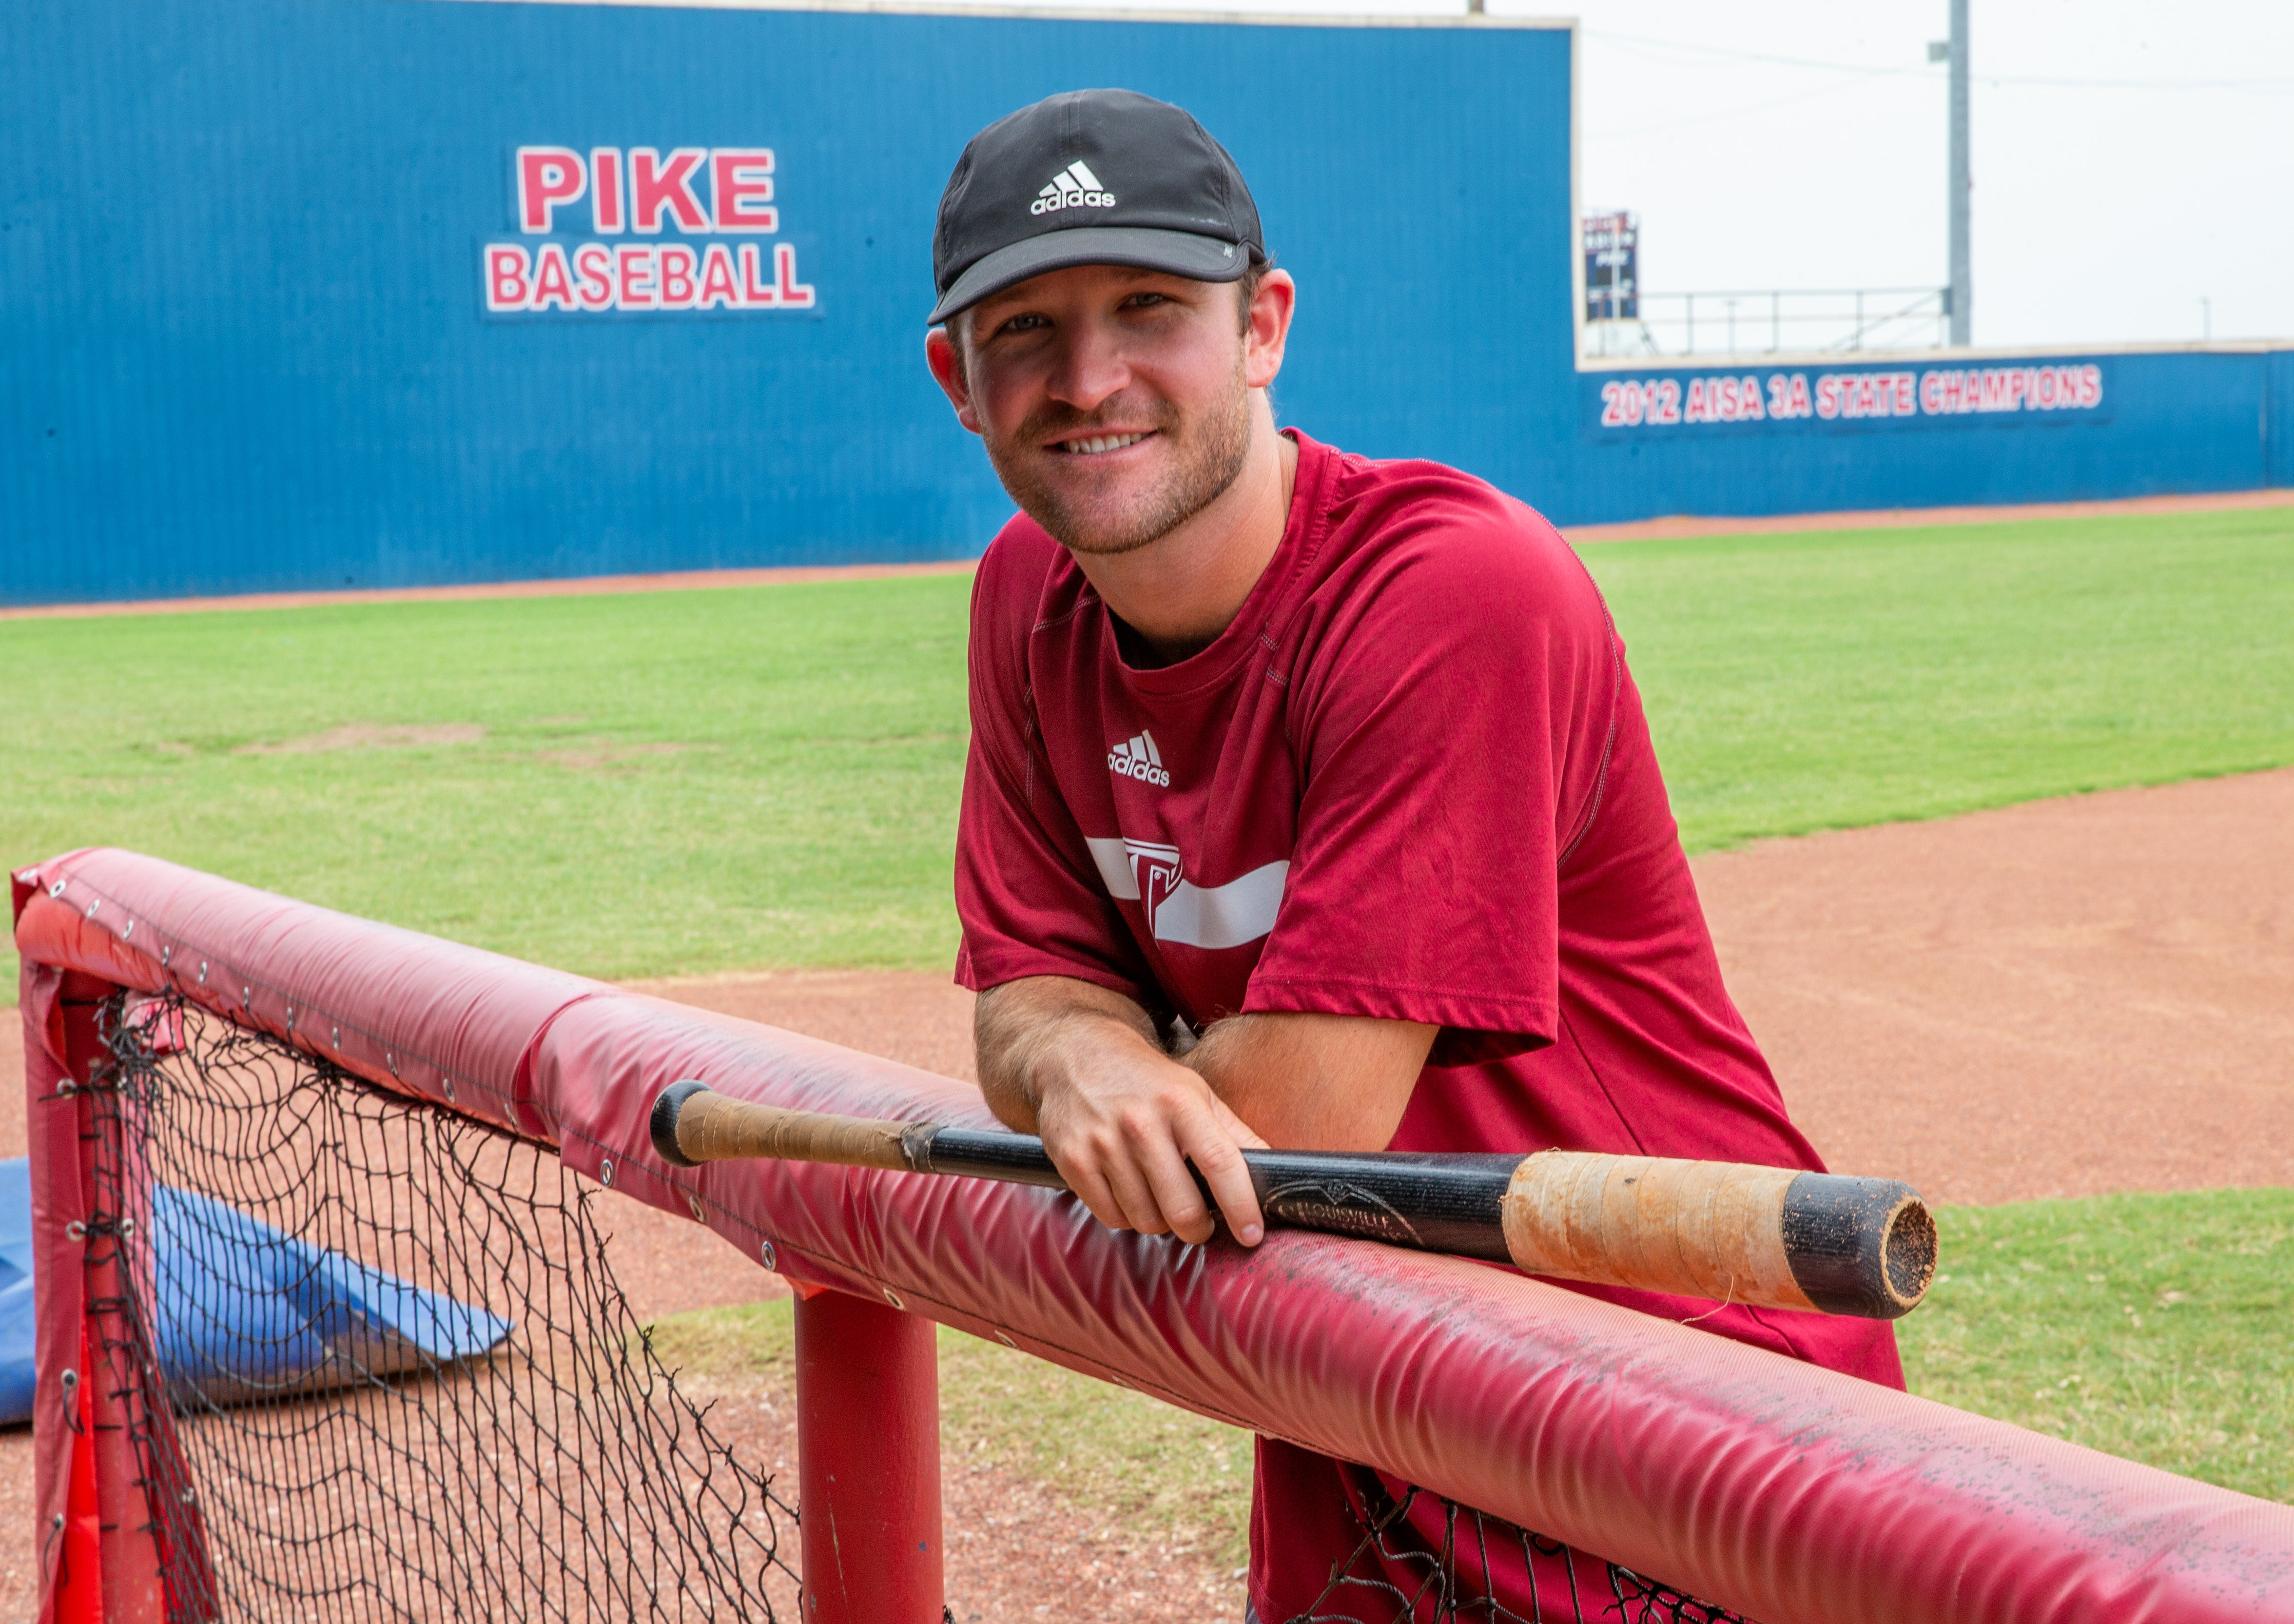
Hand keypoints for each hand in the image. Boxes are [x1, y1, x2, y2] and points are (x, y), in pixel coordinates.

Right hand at [1034, 1034, 1269, 1246]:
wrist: (1075, 1054)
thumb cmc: (1146, 1079)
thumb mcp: (1195, 1092)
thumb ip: (1234, 1133)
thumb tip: (1276, 1169)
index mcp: (1180, 1102)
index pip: (1219, 1162)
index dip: (1240, 1205)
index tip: (1252, 1234)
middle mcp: (1140, 1122)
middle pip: (1181, 1208)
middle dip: (1198, 1229)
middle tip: (1200, 1223)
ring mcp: (1102, 1143)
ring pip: (1146, 1220)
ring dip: (1159, 1222)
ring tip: (1159, 1197)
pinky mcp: (1072, 1161)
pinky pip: (1111, 1217)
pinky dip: (1126, 1217)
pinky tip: (1129, 1192)